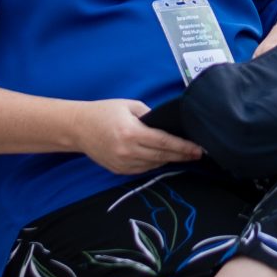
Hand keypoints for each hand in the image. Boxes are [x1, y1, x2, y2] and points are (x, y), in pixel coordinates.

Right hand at [75, 98, 204, 174]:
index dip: (183, 147)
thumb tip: (167, 124)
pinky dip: (154, 164)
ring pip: (153, 165)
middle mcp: (128, 151)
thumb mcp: (129, 106)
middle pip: (162, 157)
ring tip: (183, 155)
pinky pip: (142, 169)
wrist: (77, 128)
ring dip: (169, 160)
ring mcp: (122, 163)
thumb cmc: (104, 112)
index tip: (198, 149)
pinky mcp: (118, 170)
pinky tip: (161, 158)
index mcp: (132, 132)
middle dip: (182, 156)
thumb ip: (150, 114)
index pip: (164, 143)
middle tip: (198, 153)